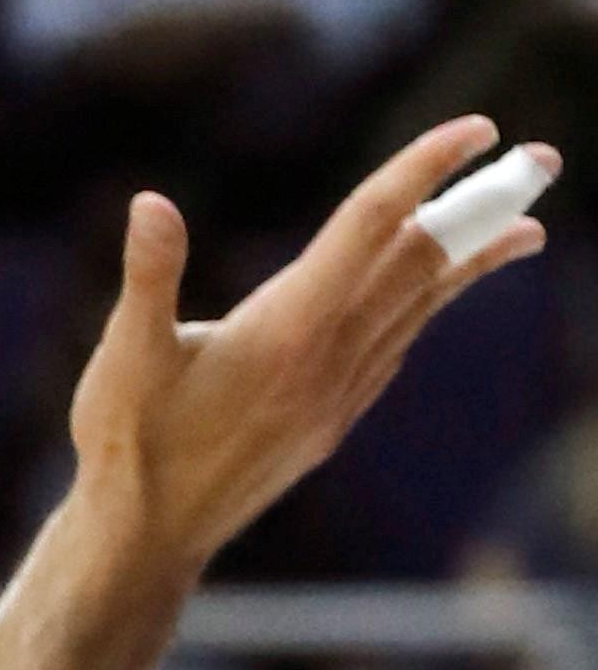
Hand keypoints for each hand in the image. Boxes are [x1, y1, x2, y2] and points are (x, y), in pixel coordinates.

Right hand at [67, 122, 556, 599]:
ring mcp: (337, 393)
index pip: (369, 228)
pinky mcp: (330, 420)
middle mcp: (328, 358)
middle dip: (483, 205)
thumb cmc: (127, 444)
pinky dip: (429, 306)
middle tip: (544, 159)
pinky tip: (433, 294)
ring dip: (473, 259)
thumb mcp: (125, 355)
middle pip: (420, 262)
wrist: (150, 540)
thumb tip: (150, 202)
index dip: (422, 170)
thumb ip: (148, 275)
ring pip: (421, 307)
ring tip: (526, 226)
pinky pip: (397, 345)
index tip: (475, 129)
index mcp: (286, 329)